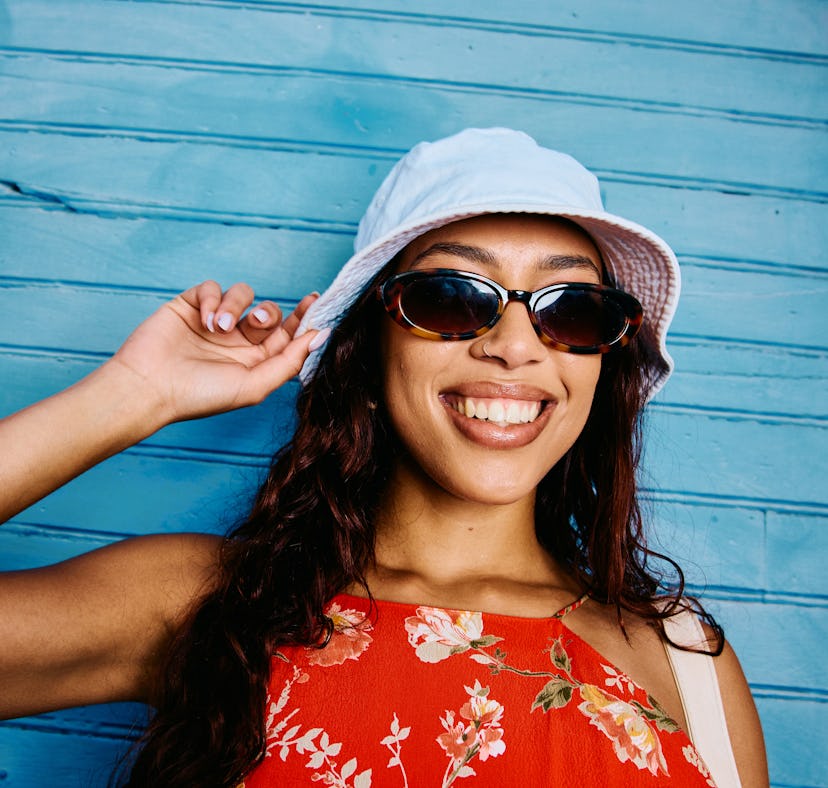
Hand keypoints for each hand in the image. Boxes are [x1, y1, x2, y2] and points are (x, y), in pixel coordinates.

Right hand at [109, 281, 323, 425]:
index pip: (287, 334)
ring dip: (235, 305)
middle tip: (255, 322)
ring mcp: (214, 322)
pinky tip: (204, 320)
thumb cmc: (201, 395)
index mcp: (255, 361)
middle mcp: (238, 340)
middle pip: (269, 312)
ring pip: (241, 295)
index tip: (316, 301)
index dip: (303, 317)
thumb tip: (322, 336)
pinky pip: (210, 287)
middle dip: (268, 313)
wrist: (149, 387)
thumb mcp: (254, 385)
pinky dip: (211, 299)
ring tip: (219, 327)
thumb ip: (290, 361)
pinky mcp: (190, 306)